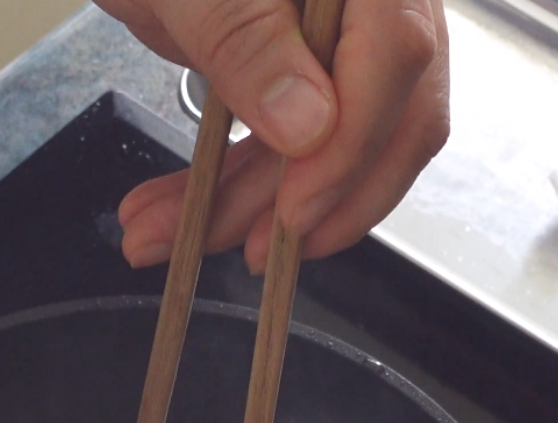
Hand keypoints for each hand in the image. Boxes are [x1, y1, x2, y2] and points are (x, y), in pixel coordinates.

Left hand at [100, 0, 449, 270]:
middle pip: (387, 116)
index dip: (351, 145)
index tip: (295, 211)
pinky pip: (292, 140)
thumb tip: (311, 129)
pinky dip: (234, 184)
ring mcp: (345, 33)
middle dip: (304, 200)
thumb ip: (245, 40)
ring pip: (333, 144)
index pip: (398, 54)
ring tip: (159, 236)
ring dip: (248, 205)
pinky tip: (177, 215)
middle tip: (240, 253)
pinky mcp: (303, 66)